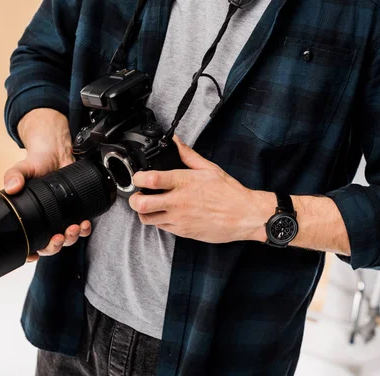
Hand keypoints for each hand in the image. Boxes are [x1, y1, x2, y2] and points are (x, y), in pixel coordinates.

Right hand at [4, 108, 91, 261]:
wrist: (57, 153)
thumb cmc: (37, 163)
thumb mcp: (22, 168)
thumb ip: (14, 175)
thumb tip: (12, 187)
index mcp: (28, 216)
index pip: (27, 242)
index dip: (30, 253)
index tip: (33, 254)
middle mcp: (44, 221)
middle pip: (49, 246)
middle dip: (55, 246)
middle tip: (58, 238)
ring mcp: (60, 218)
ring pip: (66, 239)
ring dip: (71, 238)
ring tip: (74, 228)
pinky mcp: (75, 212)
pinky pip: (81, 228)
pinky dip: (84, 229)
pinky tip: (84, 223)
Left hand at [128, 135, 273, 242]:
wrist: (245, 216)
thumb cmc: (229, 193)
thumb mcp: (209, 168)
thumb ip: (187, 154)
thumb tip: (174, 140)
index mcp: (184, 182)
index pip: (151, 179)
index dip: (138, 177)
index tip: (138, 177)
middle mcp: (179, 202)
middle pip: (142, 204)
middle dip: (134, 199)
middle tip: (138, 194)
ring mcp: (179, 219)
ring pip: (147, 219)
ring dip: (144, 212)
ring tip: (150, 205)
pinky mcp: (183, 231)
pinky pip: (161, 227)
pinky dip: (158, 220)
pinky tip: (165, 213)